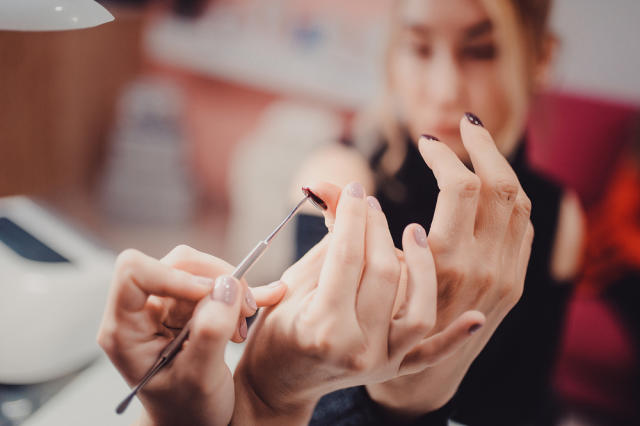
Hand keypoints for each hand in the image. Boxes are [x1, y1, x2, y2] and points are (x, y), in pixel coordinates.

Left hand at [97, 245, 285, 425]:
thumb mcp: (200, 379)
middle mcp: (141, 311)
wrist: (193, 422)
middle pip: (177, 264)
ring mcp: (165, 307)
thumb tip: (227, 285)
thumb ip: (210, 332)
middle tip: (243, 314)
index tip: (210, 296)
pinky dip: (241, 290)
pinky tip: (267, 296)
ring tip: (242, 328)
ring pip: (201, 270)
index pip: (135, 273)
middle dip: (217, 282)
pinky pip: (216, 283)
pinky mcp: (186, 307)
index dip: (174, 275)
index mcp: (125, 329)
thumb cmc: (187, 410)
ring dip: (232, 292)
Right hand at [232, 182, 482, 424]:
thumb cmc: (280, 326)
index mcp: (323, 327)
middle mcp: (357, 350)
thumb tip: (335, 190)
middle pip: (382, 274)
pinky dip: (454, 337)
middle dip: (376, 228)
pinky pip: (431, 353)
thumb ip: (325, 241)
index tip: (354, 189)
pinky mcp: (395, 369)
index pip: (347, 258)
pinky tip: (476, 318)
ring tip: (414, 231)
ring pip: (418, 310)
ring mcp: (382, 363)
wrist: (282, 380)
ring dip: (422, 266)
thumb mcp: (295, 282)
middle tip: (369, 202)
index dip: (351, 217)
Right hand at [367, 114, 534, 415]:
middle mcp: (479, 272)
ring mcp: (501, 280)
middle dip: (479, 146)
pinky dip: (510, 201)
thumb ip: (340, 226)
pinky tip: (491, 186)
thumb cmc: (376, 327)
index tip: (420, 145)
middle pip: (497, 187)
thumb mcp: (352, 278)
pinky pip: (524, 231)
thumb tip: (317, 185)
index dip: (440, 158)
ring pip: (517, 205)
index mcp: (439, 266)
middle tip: (462, 123)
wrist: (417, 379)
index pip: (456, 189)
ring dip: (500, 167)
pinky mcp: (512, 287)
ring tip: (477, 144)